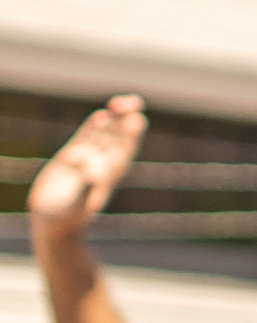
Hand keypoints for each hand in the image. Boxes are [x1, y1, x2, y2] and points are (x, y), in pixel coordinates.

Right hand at [26, 98, 142, 233]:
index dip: (131, 135)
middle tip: (135, 102)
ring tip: (120, 103)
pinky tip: (102, 115)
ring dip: (113, 119)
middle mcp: (103, 163)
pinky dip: (93, 127)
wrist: (53, 219)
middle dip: (127, 120)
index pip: (125, 150)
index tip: (137, 120)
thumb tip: (95, 173)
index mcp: (111, 175)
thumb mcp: (78, 201)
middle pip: (119, 138)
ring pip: (104, 134)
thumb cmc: (68, 214)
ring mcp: (87, 157)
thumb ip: (86, 185)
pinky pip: (86, 138)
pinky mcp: (70, 156)